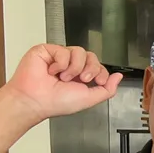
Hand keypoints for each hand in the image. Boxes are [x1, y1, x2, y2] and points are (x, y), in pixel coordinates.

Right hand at [4, 44, 121, 119]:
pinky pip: (63, 50)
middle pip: (91, 56)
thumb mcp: (89, 99)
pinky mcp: (47, 51)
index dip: (101, 72)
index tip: (98, 81)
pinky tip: (52, 71)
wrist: (35, 100)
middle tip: (82, 79)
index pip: (98, 65)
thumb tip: (118, 77)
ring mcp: (59, 57)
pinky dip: (60, 63)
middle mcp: (70, 66)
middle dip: (91, 69)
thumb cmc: (55, 102)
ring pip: (79, 51)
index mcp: (80, 77)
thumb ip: (107, 89)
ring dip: (74, 67)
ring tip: (63, 77)